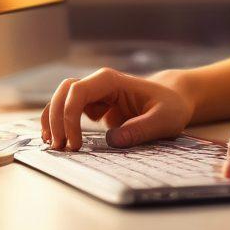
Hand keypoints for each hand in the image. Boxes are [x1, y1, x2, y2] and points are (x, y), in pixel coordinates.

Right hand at [40, 66, 194, 150]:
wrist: (175, 100)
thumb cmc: (171, 106)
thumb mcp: (164, 119)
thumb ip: (141, 129)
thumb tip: (112, 141)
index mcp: (114, 81)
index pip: (79, 91)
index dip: (70, 116)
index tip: (76, 144)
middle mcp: (100, 84)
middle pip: (64, 92)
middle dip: (56, 119)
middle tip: (60, 148)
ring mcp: (96, 95)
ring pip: (61, 100)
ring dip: (53, 121)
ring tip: (54, 146)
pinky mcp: (95, 106)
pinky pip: (68, 111)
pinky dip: (59, 124)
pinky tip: (58, 140)